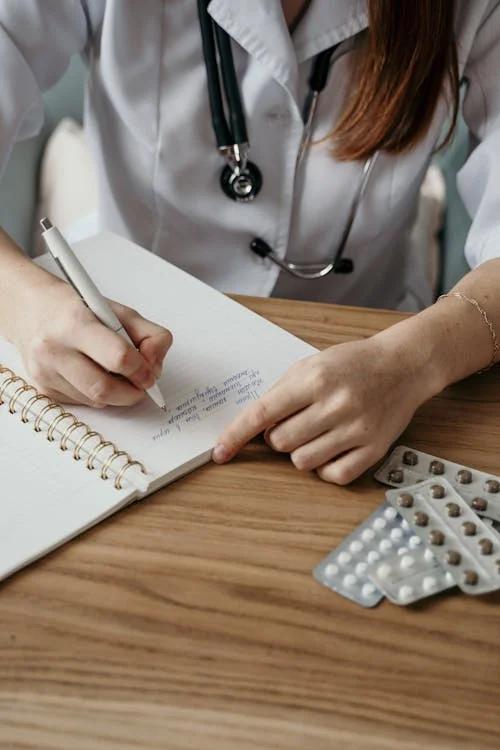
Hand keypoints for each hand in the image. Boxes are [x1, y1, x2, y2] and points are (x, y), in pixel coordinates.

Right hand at [12, 270, 171, 406]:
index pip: (118, 358)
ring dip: (116, 394)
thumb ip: (149, 335)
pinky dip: (97, 395)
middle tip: (142, 384)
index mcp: (76, 323)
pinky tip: (93, 374)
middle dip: (132, 392)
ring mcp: (45, 372)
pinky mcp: (42, 389)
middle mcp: (54, 349)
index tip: (150, 372)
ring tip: (116, 373)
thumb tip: (155, 367)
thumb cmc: (76, 308)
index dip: (142, 370)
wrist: (30, 309)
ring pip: (96, 401)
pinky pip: (83, 403)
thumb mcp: (118, 311)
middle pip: (105, 389)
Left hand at [213, 337, 433, 483]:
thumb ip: (281, 392)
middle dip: (278, 437)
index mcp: (315, 380)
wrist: (403, 366)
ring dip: (301, 452)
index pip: (263, 413)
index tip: (220, 452)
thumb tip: (253, 427)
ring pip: (302, 462)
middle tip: (297, 422)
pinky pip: (332, 476)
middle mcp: (336, 405)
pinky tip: (333, 447)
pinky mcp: (374, 450)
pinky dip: (325, 468)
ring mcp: (357, 430)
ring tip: (318, 432)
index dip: (236, 435)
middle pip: (280, 443)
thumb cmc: (353, 364)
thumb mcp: (312, 364)